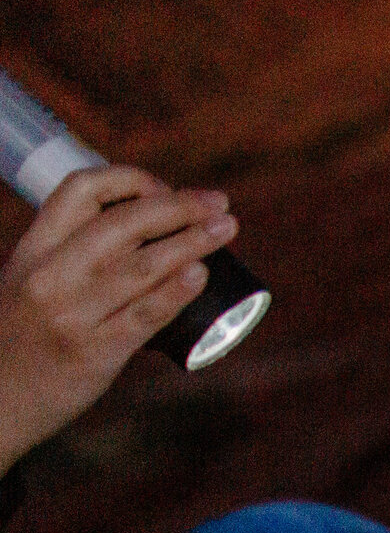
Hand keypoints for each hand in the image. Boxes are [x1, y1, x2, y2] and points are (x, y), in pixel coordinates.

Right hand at [0, 166, 235, 473]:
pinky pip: (144, 316)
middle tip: (218, 203)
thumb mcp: (28, 283)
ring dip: (192, 241)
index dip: (130, 179)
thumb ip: (71, 259)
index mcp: (33, 250)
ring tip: (226, 228)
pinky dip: (176, 292)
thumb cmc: (20, 340)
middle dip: (177, 206)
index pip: (80, 191)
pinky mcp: (95, 353)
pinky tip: (201, 274)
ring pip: (141, 266)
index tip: (166, 189)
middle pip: (122, 223)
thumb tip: (147, 238)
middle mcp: (50, 276)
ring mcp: (73, 315)